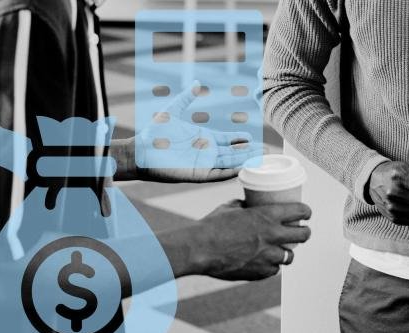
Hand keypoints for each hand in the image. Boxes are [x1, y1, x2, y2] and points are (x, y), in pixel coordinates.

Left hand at [122, 81, 262, 182]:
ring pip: (230, 163)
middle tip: (266, 150)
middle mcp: (206, 153)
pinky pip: (218, 175)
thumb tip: (197, 82)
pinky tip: (243, 169)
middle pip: (234, 153)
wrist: (141, 150)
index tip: (253, 138)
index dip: (241, 140)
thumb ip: (187, 98)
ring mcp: (203, 164)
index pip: (228, 140)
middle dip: (250, 152)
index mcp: (204, 139)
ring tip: (261, 159)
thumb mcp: (173, 111)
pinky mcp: (198, 174)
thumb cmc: (154, 133)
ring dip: (245, 161)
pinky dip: (231, 173)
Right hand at [182, 200, 311, 280]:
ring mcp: (269, 256)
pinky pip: (273, 270)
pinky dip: (270, 266)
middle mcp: (273, 235)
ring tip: (281, 250)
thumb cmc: (212, 227)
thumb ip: (244, 206)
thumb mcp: (230, 208)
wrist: (199, 250)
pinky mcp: (261, 272)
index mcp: (268, 215)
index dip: (306, 212)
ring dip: (286, 252)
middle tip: (301, 232)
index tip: (306, 214)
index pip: (300, 211)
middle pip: (303, 235)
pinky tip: (264, 262)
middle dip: (304, 233)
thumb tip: (249, 204)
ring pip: (289, 256)